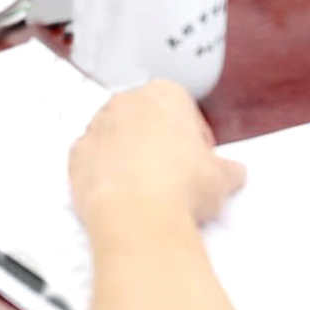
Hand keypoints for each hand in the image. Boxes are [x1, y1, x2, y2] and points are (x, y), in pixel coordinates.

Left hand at [67, 81, 244, 233]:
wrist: (137, 216)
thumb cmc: (184, 186)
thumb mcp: (222, 177)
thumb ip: (229, 168)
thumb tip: (235, 172)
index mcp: (164, 94)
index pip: (183, 108)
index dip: (194, 136)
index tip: (200, 160)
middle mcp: (126, 101)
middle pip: (146, 119)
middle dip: (159, 142)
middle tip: (175, 175)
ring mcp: (96, 126)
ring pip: (116, 137)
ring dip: (129, 156)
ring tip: (147, 190)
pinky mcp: (75, 155)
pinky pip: (92, 159)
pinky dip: (104, 173)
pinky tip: (121, 196)